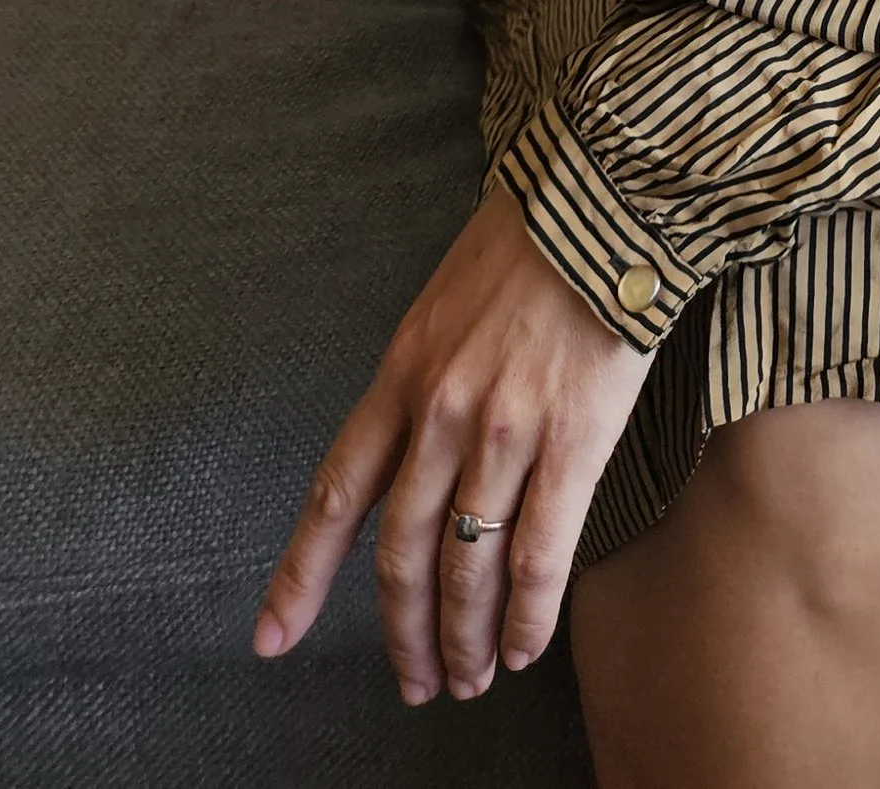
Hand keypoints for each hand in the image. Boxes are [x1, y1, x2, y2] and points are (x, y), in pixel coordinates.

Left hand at [254, 187, 650, 704]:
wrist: (607, 197)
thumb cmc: (534, 242)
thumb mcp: (447, 304)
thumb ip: (427, 380)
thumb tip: (421, 460)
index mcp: (403, 372)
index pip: (338, 493)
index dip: (301, 574)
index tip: (272, 638)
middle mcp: (442, 409)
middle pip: (403, 552)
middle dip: (405, 632)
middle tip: (415, 681)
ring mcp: (506, 429)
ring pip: (466, 566)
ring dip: (463, 638)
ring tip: (469, 678)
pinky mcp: (573, 437)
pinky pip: (539, 553)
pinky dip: (526, 616)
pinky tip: (522, 648)